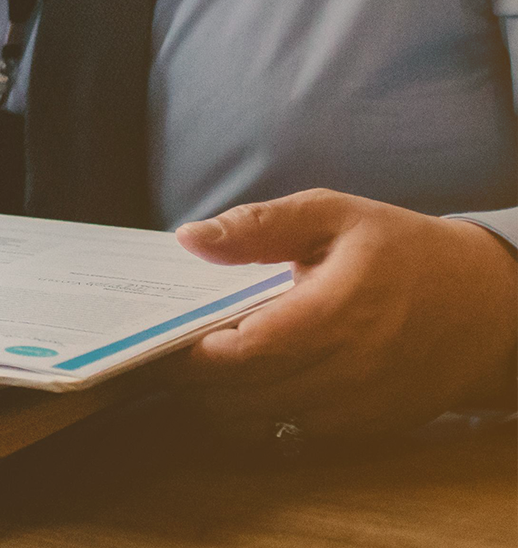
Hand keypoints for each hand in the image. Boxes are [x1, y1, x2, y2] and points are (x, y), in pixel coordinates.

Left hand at [169, 189, 517, 436]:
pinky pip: (298, 437)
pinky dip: (261, 420)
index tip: (167, 337)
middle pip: (250, 394)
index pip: (250, 350)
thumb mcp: (334, 215)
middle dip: (197, 382)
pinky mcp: (373, 428)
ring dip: (223, 405)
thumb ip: (259, 225)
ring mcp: (366, 405)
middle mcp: (355, 367)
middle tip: (166, 358)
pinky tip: (246, 391)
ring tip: (198, 376)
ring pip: (267, 424)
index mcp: (342, 308)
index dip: (198, 352)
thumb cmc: (404, 251)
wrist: (490, 306)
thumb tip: (190, 239)